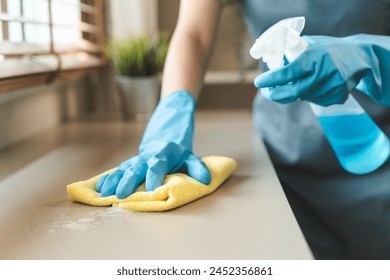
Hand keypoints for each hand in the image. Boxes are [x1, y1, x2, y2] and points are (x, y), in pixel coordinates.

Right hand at [96, 90, 210, 198]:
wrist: (163, 138)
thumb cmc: (178, 152)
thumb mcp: (190, 157)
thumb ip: (197, 167)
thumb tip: (206, 180)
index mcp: (163, 155)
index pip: (158, 166)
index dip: (154, 177)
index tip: (151, 190)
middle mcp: (147, 158)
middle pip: (136, 168)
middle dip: (128, 182)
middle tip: (121, 195)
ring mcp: (136, 161)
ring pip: (123, 169)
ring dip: (114, 181)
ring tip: (104, 193)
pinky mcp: (128, 164)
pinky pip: (116, 171)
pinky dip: (108, 179)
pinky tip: (99, 188)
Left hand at [254, 34, 389, 105]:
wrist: (357, 57)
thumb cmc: (326, 49)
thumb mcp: (309, 44)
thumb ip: (290, 51)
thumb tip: (269, 62)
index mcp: (313, 57)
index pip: (287, 72)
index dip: (271, 79)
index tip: (258, 82)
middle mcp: (323, 72)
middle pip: (292, 92)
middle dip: (275, 94)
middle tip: (267, 92)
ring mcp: (332, 86)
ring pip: (303, 97)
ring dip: (297, 92)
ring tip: (304, 79)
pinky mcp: (338, 96)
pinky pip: (315, 101)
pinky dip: (310, 95)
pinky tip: (317, 84)